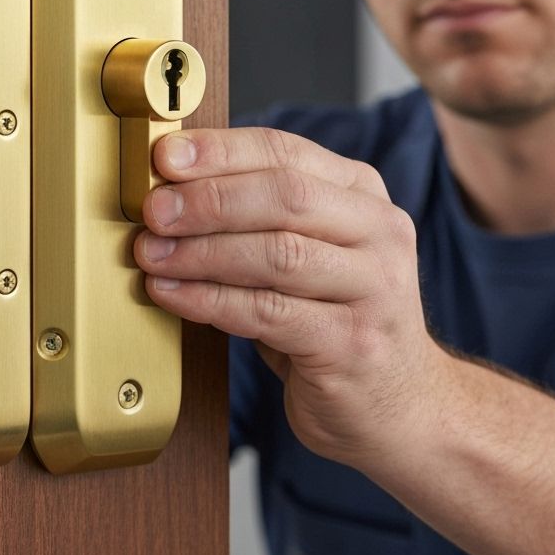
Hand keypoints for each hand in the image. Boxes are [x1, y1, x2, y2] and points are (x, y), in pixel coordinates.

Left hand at [135, 126, 450, 469]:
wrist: (401, 404)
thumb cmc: (332, 316)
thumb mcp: (306, 249)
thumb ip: (256, 214)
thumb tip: (167, 189)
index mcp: (361, 193)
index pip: (284, 151)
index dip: (220, 151)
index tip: (164, 155)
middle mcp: (379, 232)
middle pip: (285, 196)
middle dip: (208, 200)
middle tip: (154, 211)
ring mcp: (375, 289)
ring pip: (277, 254)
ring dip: (202, 253)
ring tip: (152, 255)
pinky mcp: (354, 344)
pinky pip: (268, 313)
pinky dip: (209, 300)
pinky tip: (171, 294)